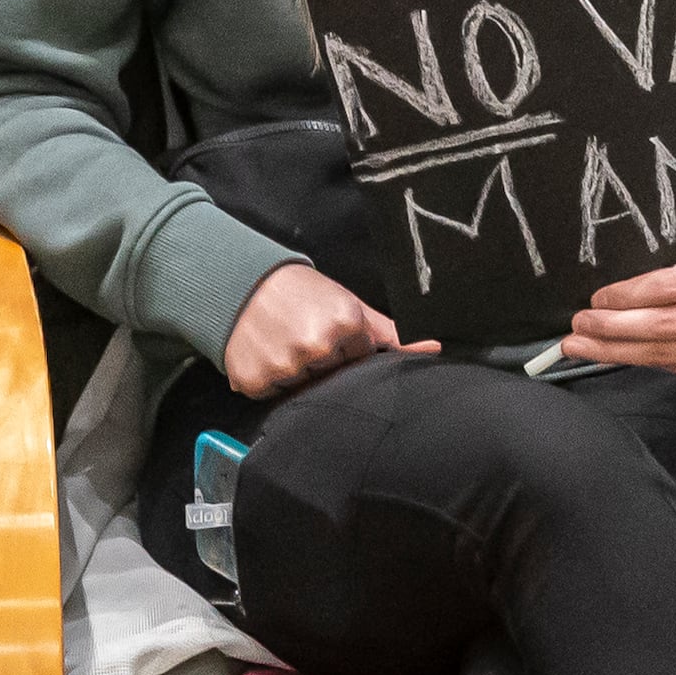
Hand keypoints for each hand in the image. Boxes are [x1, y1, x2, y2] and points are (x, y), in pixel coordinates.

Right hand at [222, 262, 426, 396]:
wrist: (242, 280)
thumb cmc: (301, 291)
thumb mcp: (349, 305)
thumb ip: (391, 334)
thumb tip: (434, 348)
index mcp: (344, 326)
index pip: (360, 361)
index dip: (345, 349)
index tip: (326, 329)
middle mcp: (315, 347)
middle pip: (333, 378)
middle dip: (323, 363)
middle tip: (302, 335)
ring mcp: (283, 366)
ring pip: (303, 390)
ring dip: (296, 374)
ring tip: (283, 343)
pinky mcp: (253, 380)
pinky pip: (271, 394)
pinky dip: (268, 379)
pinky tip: (266, 353)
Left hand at [553, 252, 675, 382]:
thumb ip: (675, 274)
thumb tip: (617, 296)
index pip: (672, 288)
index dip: (630, 295)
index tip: (598, 298)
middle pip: (665, 327)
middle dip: (615, 329)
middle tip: (578, 326)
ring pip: (665, 354)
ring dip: (616, 351)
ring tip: (581, 345)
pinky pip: (673, 367)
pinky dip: (639, 359)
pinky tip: (613, 353)